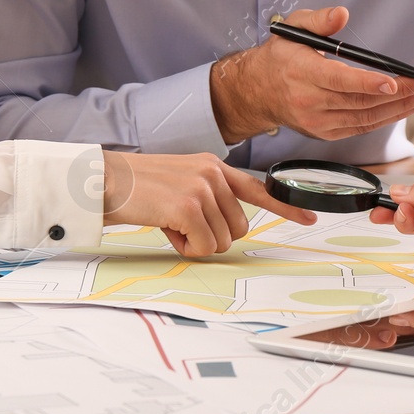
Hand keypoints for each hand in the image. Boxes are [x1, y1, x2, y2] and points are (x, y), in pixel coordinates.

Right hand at [101, 151, 315, 256]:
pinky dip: (183, 247)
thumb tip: (226, 230)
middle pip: (239, 229)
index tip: (311, 218)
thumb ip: (206, 197)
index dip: (286, 207)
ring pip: (221, 241)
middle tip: (180, 224)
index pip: (258, 188)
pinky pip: (202, 246)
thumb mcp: (179, 181)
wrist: (102, 180)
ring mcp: (203, 188)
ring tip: (168, 221)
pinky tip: (164, 226)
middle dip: (211, 237)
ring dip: (194, 243)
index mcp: (213, 166)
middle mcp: (213, 173)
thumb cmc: (135, 188)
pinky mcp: (190, 207)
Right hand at [209, 7, 413, 142]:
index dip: (369, 83)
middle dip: (397, 95)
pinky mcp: (325, 133)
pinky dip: (384, 119)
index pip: (339, 81)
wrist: (258, 91)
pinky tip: (402, 108)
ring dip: (397, 109)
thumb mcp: (294, 27)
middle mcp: (309, 101)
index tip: (394, 82)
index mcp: (301, 72)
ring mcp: (317, 121)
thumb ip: (319, 20)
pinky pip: (360, 127)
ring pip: (364, 118)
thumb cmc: (281, 57)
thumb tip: (342, 14)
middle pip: (359, 101)